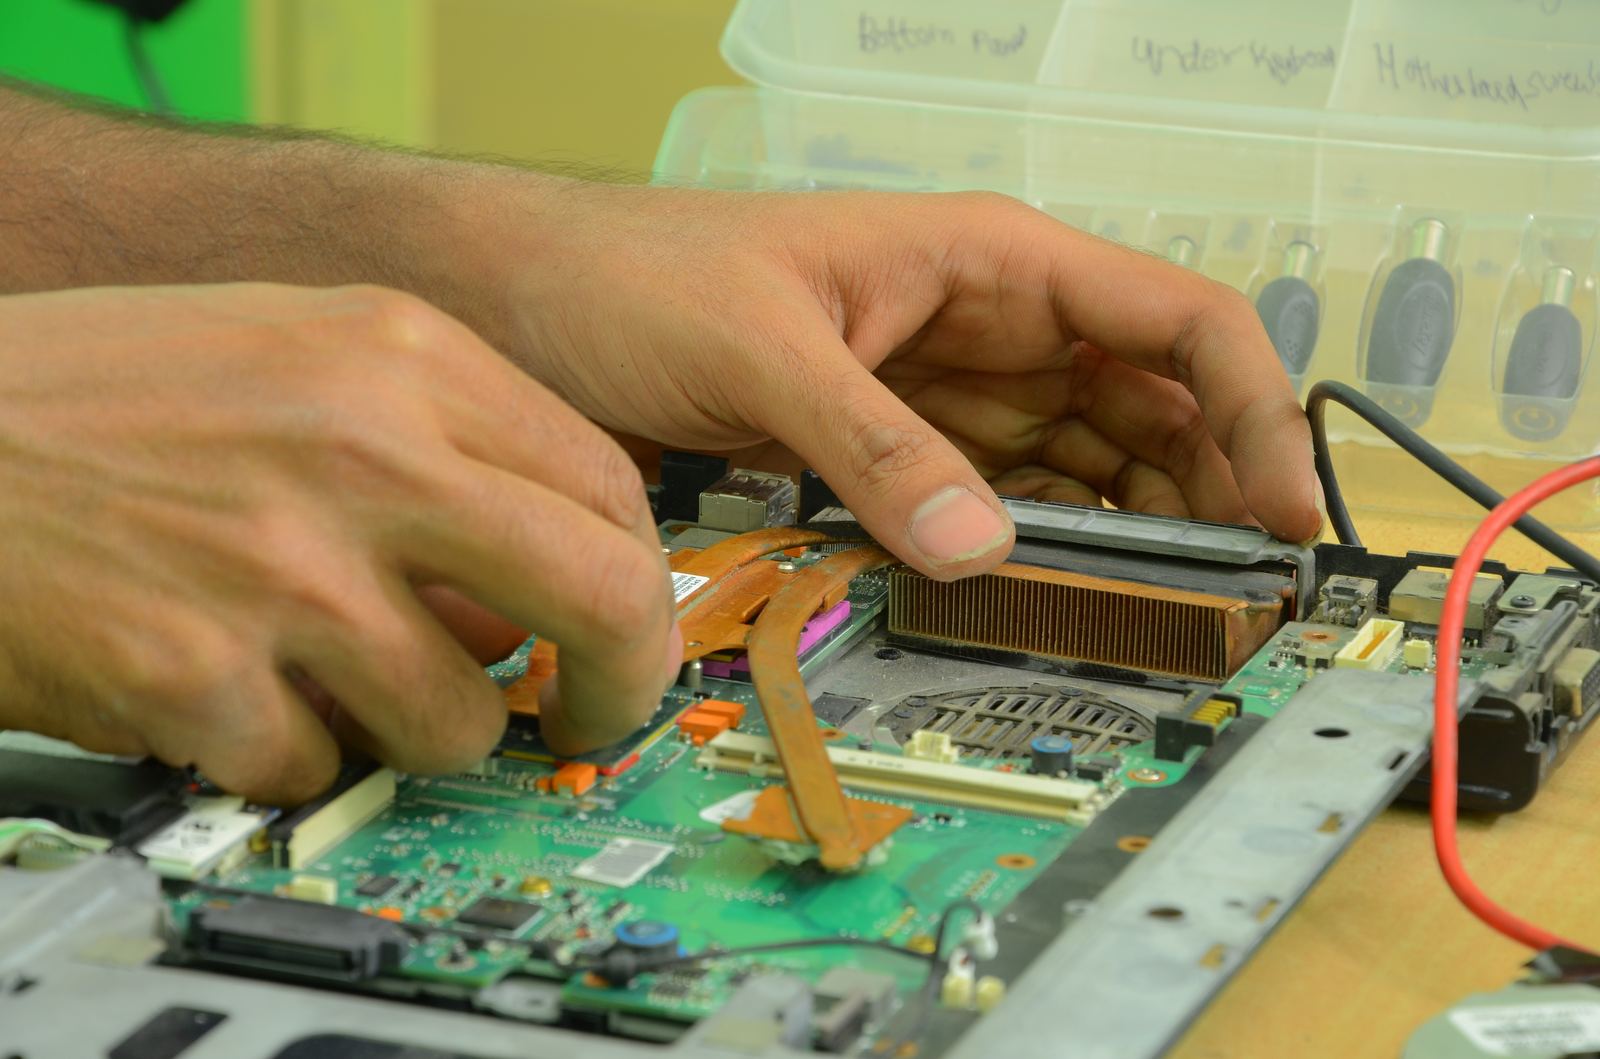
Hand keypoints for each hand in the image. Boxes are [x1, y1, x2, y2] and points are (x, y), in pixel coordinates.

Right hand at [0, 284, 677, 801]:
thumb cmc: (102, 393)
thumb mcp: (297, 354)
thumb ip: (439, 443)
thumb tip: (534, 581)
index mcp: (401, 355)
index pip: (609, 489)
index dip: (639, 583)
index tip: (622, 630)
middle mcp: (364, 451)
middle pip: (599, 598)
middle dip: (612, 685)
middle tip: (581, 715)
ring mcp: (285, 568)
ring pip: (459, 718)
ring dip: (410, 726)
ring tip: (326, 676)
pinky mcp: (197, 676)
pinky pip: (313, 766)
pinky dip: (280, 752)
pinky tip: (222, 687)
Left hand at [485, 185, 1321, 576]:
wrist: (530, 305)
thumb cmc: (636, 277)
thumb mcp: (763, 352)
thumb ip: (873, 446)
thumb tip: (979, 546)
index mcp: (988, 259)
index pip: (1176, 321)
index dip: (1253, 412)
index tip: (1285, 512)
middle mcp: (991, 324)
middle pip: (1153, 407)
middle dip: (1207, 493)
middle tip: (1231, 599)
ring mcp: (950, 393)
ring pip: (1089, 464)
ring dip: (1134, 533)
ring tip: (1166, 612)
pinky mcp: (900, 450)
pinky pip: (1005, 501)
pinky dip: (1043, 548)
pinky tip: (1061, 595)